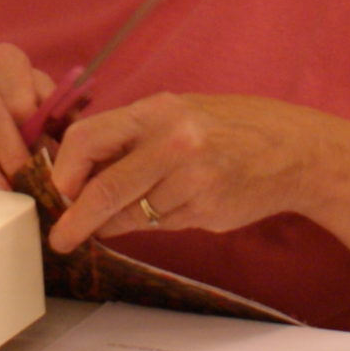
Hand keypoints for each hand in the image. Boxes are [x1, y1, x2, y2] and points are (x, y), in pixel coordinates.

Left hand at [44, 93, 329, 252]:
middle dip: (76, 219)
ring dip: (120, 221)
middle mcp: (174, 143)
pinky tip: (177, 203)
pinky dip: (156, 221)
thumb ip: (129, 139)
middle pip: (105, 188)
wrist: (291, 150)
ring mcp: (193, 180)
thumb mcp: (175, 114)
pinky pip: (161, 225)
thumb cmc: (226, 128)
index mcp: (158, 111)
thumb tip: (77, 177)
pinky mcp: (206, 211)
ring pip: (133, 215)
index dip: (65, 171)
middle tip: (62, 238)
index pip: (88, 139)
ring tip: (137, 207)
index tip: (58, 192)